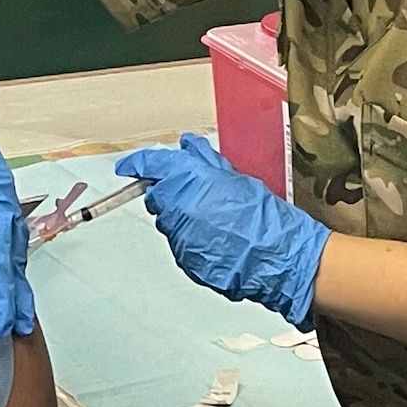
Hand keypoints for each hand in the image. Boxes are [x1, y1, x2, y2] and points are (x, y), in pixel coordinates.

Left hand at [116, 134, 328, 327]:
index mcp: (190, 180)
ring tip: (217, 221)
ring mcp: (180, 236)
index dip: (137, 164)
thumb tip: (188, 148)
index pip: (152, 167)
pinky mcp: (184, 259)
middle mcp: (179, 207)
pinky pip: (180, 244)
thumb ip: (205, 162)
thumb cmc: (264, 217)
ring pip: (169, 223)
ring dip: (183, 218)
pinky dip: (193, 239)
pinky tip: (218, 238)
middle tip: (196, 195)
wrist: (279, 256)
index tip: (127, 167)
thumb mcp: (236, 178)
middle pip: (158, 197)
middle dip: (169, 194)